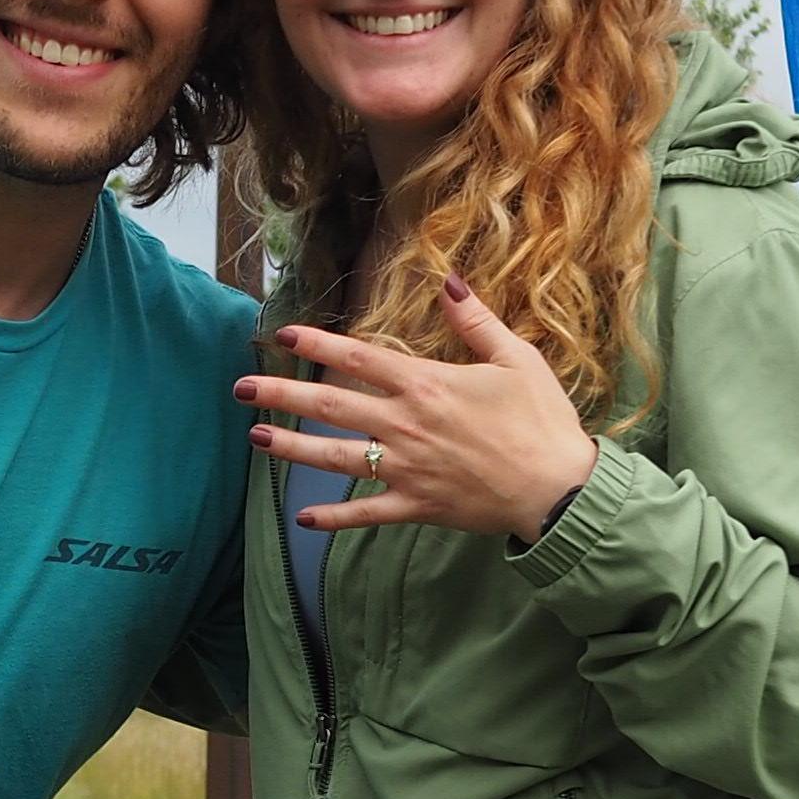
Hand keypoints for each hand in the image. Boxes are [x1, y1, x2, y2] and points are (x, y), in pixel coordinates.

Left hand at [237, 281, 600, 544]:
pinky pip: (366, 513)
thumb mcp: (516, 359)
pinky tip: (302, 518)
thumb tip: (447, 281)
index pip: (358, 357)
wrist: (558, 489)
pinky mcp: (417, 505)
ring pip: (335, 458)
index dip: (316, 343)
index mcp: (427, 385)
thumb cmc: (542, 421)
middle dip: (281, 394)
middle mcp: (406, 425)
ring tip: (256, 439)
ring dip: (292, 449)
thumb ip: (475, 321)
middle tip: (239, 388)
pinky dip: (334, 518)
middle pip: (330, 405)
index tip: (281, 334)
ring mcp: (407, 468)